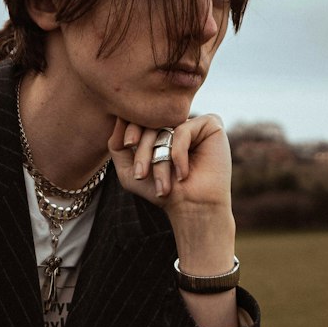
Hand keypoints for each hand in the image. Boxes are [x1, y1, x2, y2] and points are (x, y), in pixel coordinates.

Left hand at [108, 114, 231, 213]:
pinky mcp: (210, 124)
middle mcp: (177, 123)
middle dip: (142, 151)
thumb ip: (117, 146)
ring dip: (159, 160)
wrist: (192, 208)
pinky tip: (182, 175)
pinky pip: (184, 130)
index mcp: (160, 130)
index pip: (140, 119)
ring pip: (166, 129)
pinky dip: (178, 154)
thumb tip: (118, 119)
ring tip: (163, 186)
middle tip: (140, 175)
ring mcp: (194, 123)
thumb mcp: (129, 172)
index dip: (130, 129)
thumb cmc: (162, 192)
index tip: (127, 144)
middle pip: (150, 123)